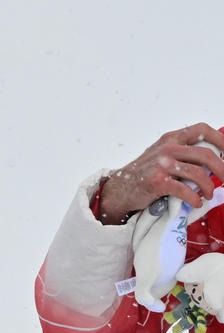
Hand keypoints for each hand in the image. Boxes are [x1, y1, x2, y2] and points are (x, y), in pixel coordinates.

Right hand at [98, 123, 223, 223]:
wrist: (119, 190)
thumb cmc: (144, 174)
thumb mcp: (162, 155)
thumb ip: (184, 153)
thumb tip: (215, 161)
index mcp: (171, 139)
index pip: (201, 130)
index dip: (221, 139)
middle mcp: (167, 148)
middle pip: (206, 154)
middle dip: (223, 169)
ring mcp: (161, 164)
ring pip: (199, 174)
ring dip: (209, 188)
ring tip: (208, 195)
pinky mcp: (157, 182)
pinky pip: (186, 190)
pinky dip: (195, 199)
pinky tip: (196, 202)